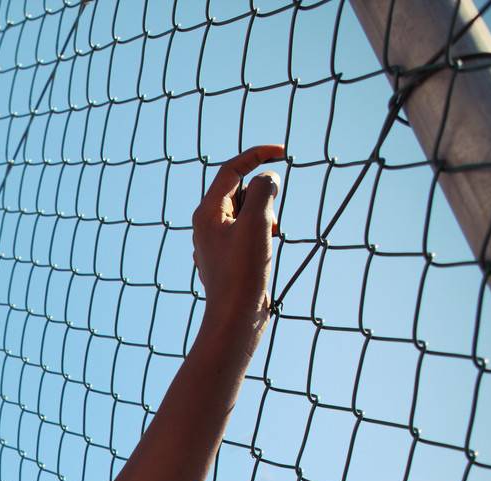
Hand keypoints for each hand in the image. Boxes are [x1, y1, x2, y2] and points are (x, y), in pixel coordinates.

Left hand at [191, 143, 285, 342]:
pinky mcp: (229, 258)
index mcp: (207, 213)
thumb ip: (262, 192)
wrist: (236, 317)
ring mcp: (217, 242)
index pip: (231, 170)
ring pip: (247, 212)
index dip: (257, 155)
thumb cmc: (243, 272)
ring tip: (269, 238)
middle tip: (271, 220)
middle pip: (240, 191)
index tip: (283, 152)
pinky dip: (262, 233)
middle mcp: (207, 225)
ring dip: (265, 216)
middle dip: (263, 196)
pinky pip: (248, 232)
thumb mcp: (256, 224)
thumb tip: (268, 178)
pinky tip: (265, 252)